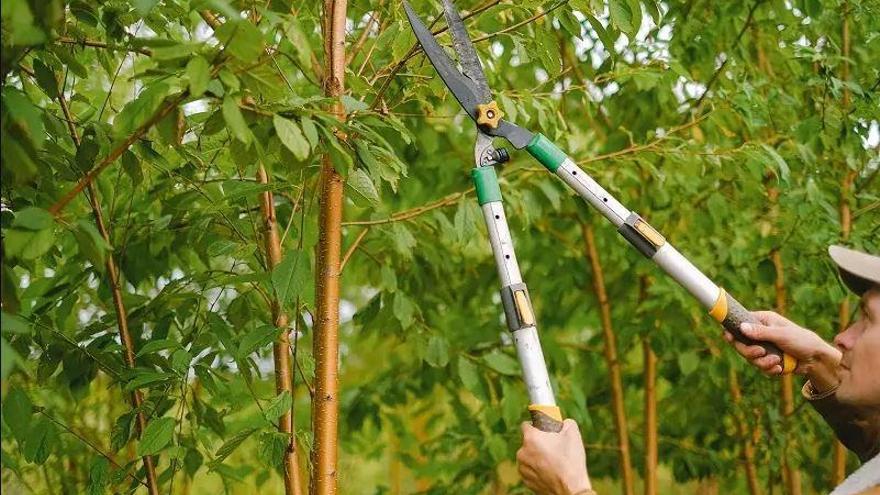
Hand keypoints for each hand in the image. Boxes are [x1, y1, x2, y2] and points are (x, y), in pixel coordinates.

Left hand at [516, 419, 590, 494]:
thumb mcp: (573, 432)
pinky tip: (550, 471)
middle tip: (553, 446)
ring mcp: (522, 467)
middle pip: (528, 441)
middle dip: (539, 442)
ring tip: (554, 461)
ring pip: (529, 456)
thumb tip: (562, 423)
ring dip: (537, 456)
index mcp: (530, 437)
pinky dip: (538, 469)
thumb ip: (564, 422)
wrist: (570, 489)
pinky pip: (530, 469)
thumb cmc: (571, 460)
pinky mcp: (525, 480)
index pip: (526, 424)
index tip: (545, 430)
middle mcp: (522, 451)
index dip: (536, 426)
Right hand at [723, 311, 840, 385]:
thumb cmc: (803, 341)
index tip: (728, 337)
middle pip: (741, 344)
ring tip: (777, 362)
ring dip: (763, 363)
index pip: (740, 324)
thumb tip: (741, 327)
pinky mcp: (769, 360)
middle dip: (750, 352)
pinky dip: (770, 369)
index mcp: (763, 321)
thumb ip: (761, 333)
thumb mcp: (782, 335)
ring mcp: (764, 348)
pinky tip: (781, 367)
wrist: (817, 359)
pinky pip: (761, 367)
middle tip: (760, 353)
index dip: (732, 331)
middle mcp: (761, 334)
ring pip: (750, 358)